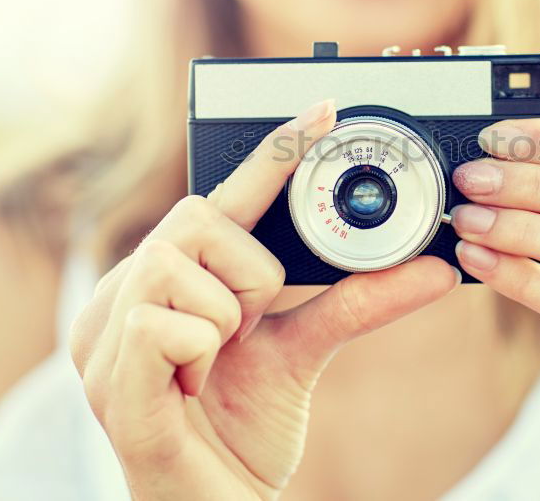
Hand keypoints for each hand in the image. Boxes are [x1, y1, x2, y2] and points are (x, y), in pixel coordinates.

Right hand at [69, 100, 460, 500]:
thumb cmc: (241, 430)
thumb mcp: (304, 353)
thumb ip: (356, 303)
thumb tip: (434, 270)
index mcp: (168, 278)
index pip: (219, 199)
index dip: (269, 154)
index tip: (321, 108)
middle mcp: (125, 292)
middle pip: (198, 216)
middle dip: (245, 271)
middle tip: (247, 324)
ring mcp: (105, 336)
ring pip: (179, 264)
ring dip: (223, 319)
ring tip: (213, 366)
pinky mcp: (109, 381)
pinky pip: (160, 324)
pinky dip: (198, 353)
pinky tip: (189, 388)